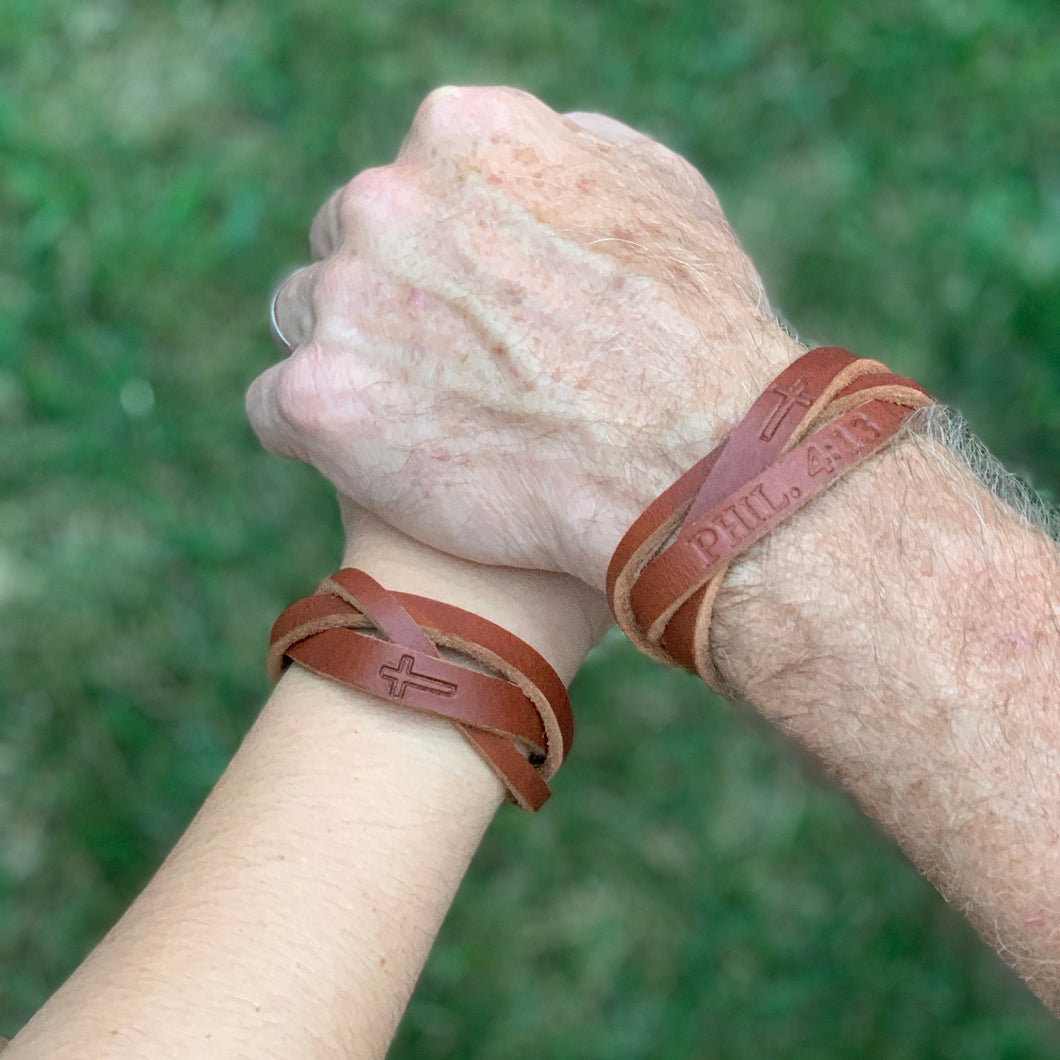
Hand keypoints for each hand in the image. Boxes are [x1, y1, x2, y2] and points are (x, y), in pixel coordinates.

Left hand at [247, 86, 801, 587]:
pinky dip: (318, 435)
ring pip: (308, 324)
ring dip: (351, 366)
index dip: (433, 258)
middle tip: (448, 376)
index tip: (469, 313)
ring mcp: (347, 296)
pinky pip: (278, 409)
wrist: (691, 466)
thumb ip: (564, 154)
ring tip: (426, 425)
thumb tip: (527, 156)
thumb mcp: (658, 194)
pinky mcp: (323, 396)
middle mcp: (387, 197)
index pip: (403, 186)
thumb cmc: (695, 338)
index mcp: (463, 135)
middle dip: (383, 304)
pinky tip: (380, 462)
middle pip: (343, 249)